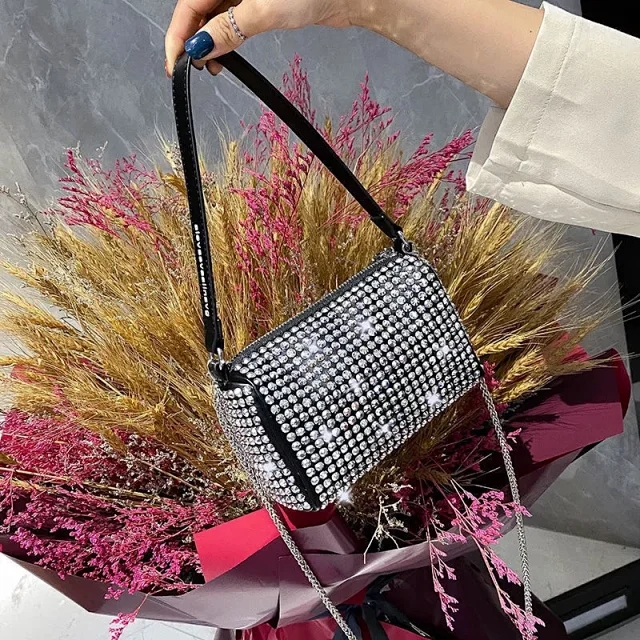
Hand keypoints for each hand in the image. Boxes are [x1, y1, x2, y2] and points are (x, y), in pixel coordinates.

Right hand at [165, 0, 360, 76]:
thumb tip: (200, 48)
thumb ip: (227, 30)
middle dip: (193, 40)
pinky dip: (225, 37)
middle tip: (192, 70)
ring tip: (211, 68)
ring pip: (214, 15)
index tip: (174, 63)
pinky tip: (224, 55)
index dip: (179, 35)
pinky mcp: (258, 1)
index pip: (188, 4)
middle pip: (198, 9)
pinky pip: (231, 18)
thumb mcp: (263, 11)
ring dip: (209, 42)